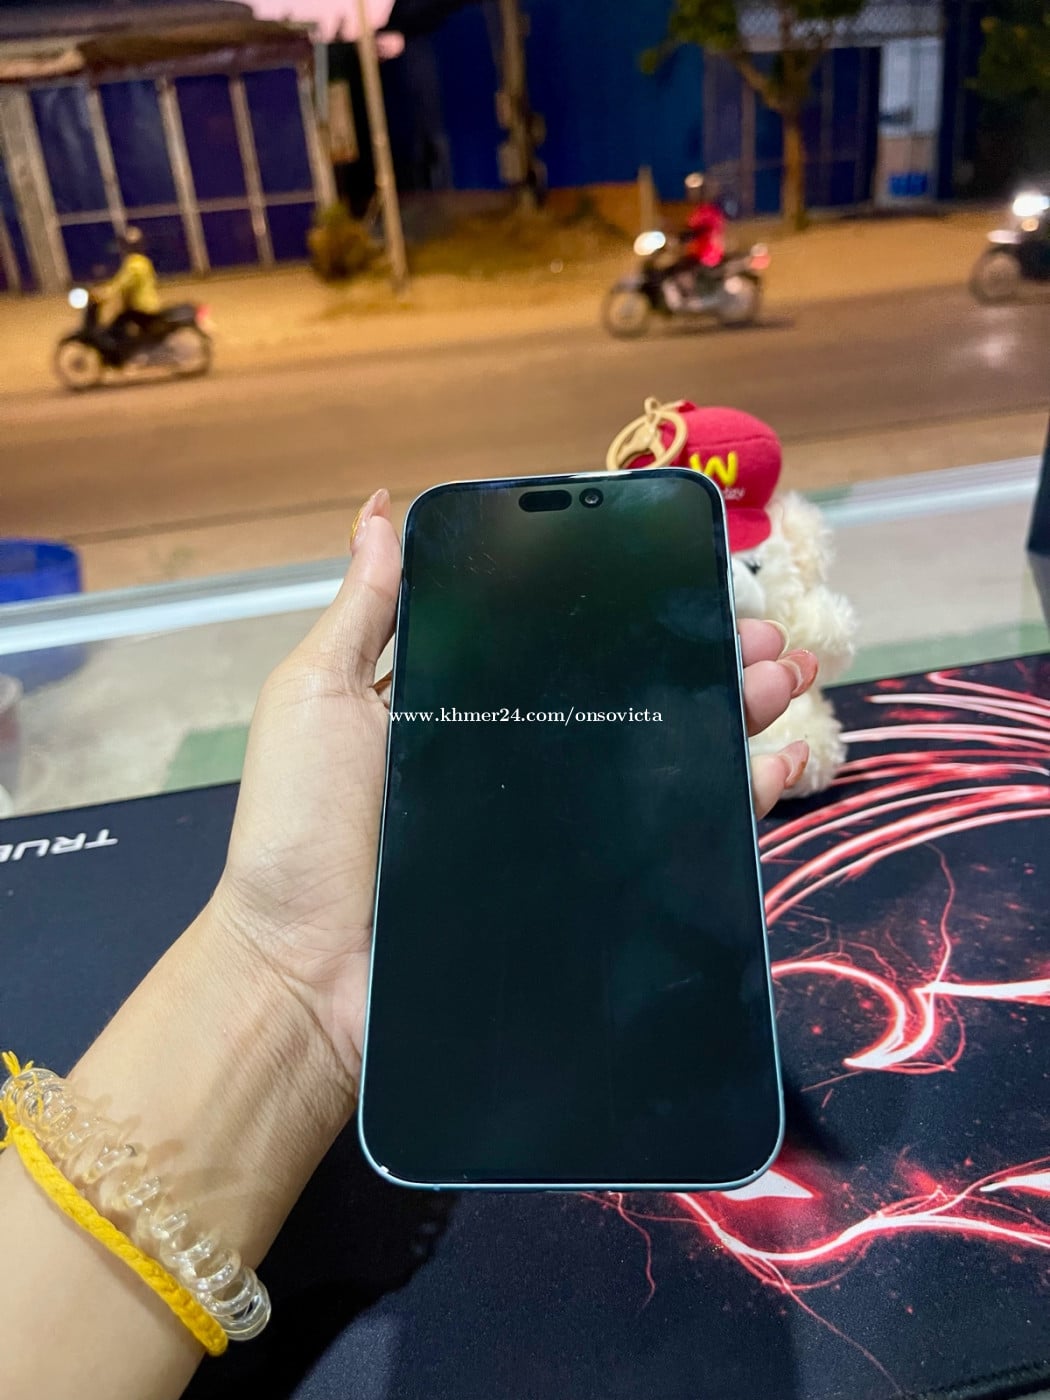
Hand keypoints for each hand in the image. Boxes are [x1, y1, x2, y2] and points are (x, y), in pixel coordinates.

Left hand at [211, 490, 817, 1098]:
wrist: (307, 975)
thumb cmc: (304, 827)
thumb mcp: (320, 698)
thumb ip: (365, 611)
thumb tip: (382, 507)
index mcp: (469, 703)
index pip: (563, 643)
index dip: (624, 609)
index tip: (680, 571)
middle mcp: (526, 756)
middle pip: (629, 695)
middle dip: (702, 654)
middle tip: (759, 628)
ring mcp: (560, 823)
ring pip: (665, 756)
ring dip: (735, 709)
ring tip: (787, 673)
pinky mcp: (586, 887)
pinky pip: (673, 839)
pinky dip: (735, 799)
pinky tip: (780, 762)